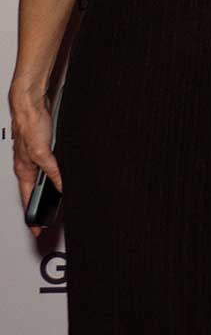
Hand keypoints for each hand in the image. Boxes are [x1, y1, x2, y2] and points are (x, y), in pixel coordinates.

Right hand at [10, 85, 62, 214]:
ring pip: (43, 180)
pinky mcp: (43, 148)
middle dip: (41, 206)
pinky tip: (63, 177)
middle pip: (35, 192)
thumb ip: (51, 171)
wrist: (31, 105)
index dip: (32, 216)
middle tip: (49, 219)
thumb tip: (60, 186)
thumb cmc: (30, 125)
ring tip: (58, 202)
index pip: (27, 200)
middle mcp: (27, 166)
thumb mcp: (42, 153)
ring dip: (50, 191)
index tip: (37, 230)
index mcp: (23, 170)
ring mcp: (35, 158)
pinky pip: (50, 168)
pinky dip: (56, 176)